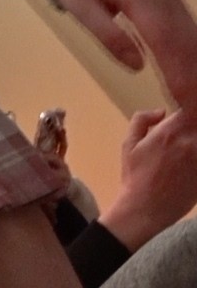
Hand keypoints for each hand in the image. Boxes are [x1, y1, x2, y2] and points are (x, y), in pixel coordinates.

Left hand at [51, 0, 196, 108]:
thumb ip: (107, 34)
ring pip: (193, 43)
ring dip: (196, 73)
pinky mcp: (175, 11)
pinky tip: (191, 85)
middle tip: (194, 110)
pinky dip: (193, 63)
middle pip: (187, 44)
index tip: (185, 99)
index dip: (179, 71)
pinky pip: (188, 39)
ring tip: (194, 104)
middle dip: (194, 79)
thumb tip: (137, 66)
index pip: (166, 40)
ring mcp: (174, 4)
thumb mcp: (80, 7)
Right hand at [97, 108, 196, 251]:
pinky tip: (188, 166)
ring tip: (184, 153)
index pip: (189, 108)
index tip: (184, 114)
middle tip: (181, 138)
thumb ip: (141, 120)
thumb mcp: (128, 145)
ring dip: (195, 143)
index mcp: (168, 132)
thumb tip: (160, 111)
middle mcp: (189, 142)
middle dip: (193, 127)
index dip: (188, 109)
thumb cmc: (134, 176)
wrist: (146, 209)